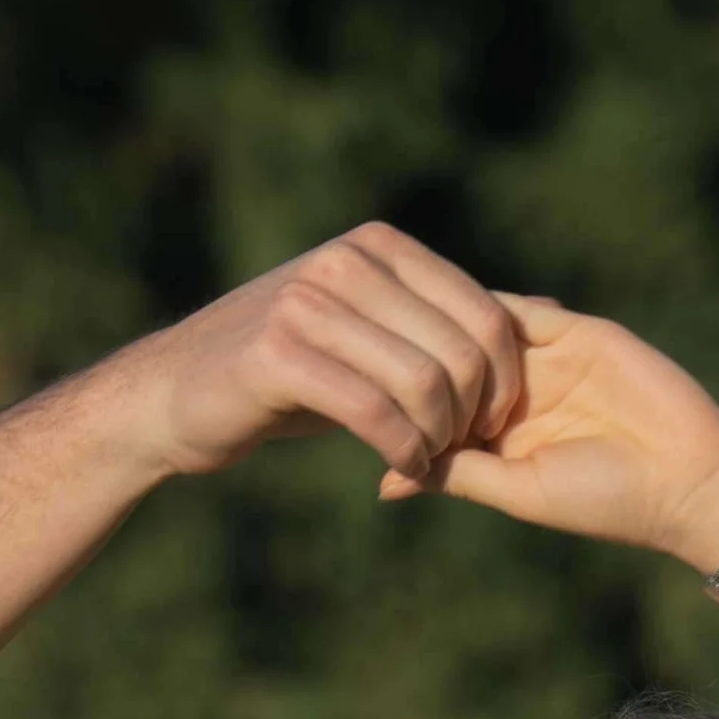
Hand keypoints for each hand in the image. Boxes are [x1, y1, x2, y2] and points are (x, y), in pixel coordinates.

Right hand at [106, 227, 522, 491]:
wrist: (177, 394)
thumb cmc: (286, 373)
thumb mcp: (370, 329)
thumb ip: (441, 320)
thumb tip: (541, 310)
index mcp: (379, 246)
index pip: (482, 311)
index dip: (504, 380)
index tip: (494, 426)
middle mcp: (347, 261)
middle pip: (460, 349)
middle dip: (475, 415)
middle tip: (461, 452)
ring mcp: (311, 303)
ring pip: (422, 382)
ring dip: (439, 439)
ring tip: (427, 463)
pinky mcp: (280, 356)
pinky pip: (373, 412)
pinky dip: (402, 452)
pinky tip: (400, 472)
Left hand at [379, 293, 718, 571]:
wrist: (685, 474)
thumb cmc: (603, 501)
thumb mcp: (520, 492)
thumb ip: (460, 474)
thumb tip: (385, 482)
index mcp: (496, 445)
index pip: (433, 412)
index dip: (396, 402)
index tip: (349, 392)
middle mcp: (515, 400)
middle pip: (446, 364)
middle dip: (410, 356)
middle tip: (361, 340)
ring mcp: (545, 363)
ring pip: (478, 332)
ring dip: (444, 326)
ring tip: (398, 318)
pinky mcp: (577, 332)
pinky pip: (522, 309)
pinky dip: (488, 306)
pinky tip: (450, 305)